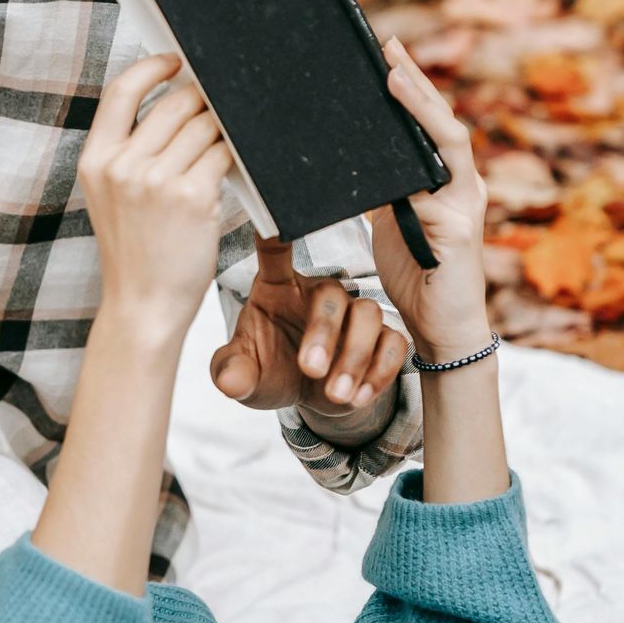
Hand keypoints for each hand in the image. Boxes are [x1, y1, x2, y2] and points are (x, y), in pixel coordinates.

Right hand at [79, 55, 232, 343]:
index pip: (121, 91)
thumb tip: (181, 100)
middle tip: (217, 116)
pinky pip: (225, 155)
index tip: (175, 61)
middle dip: (204, 104)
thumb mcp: (112, 196)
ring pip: (207, 127)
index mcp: (96, 161)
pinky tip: (232, 171)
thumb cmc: (136, 251)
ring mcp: (156, 180)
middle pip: (176, 104)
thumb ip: (131, 151)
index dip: (151, 67)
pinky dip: (234, 158)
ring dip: (223, 134)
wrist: (143, 306)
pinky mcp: (193, 196)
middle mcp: (122, 166)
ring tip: (221, 153)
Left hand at [210, 239, 409, 427]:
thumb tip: (229, 381)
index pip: (275, 252)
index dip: (274, 234)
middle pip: (331, 294)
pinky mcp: (383, 338)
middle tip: (310, 370)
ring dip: (354, 358)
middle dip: (323, 333)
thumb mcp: (243, 375)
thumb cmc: (269, 370)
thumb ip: (232, 372)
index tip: (273, 224)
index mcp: (278, 286)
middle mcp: (320, 293)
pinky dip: (379, 372)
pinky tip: (357, 397)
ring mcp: (355, 313)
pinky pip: (394, 344)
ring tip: (335, 394)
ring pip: (369, 314)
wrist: (305, 398)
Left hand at [368, 38, 490, 360]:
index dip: (411, 85)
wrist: (439, 327)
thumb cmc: (416, 271)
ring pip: (449, 145)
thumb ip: (385, 186)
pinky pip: (439, 192)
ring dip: (422, 110)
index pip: (429, 121)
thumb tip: (353, 154)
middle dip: (416, 82)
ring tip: (395, 80)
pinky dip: (420, 168)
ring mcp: (465, 206)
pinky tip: (401, 152)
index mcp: (443, 178)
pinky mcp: (459, 233)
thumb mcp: (392, 217)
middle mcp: (462, 185)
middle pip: (441, 121)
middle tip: (389, 48)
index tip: (387, 50)